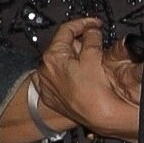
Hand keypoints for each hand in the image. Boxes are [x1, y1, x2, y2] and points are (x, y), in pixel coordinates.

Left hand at [1, 17, 143, 142]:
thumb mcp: (95, 56)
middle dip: (80, 43)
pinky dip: (69, 75)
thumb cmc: (95, 93)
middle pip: (63, 47)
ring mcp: (47, 86)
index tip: (94, 24)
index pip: (67, 30)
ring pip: (61, 64)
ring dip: (75, 60)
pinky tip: (82, 79)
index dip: (83, 23)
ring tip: (92, 64)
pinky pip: (59, 80)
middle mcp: (44, 70)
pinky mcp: (53, 98)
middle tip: (96, 45)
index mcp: (53, 56)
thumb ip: (91, 38)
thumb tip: (91, 31)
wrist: (98, 119)